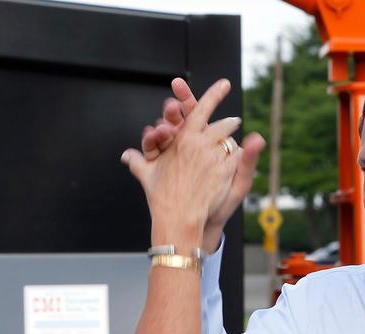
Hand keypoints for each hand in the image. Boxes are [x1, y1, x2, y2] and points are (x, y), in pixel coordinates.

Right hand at [122, 79, 243, 246]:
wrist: (178, 219)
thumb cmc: (161, 198)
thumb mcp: (147, 176)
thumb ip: (139, 161)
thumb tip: (126, 156)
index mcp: (183, 139)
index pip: (201, 110)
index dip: (214, 94)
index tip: (224, 83)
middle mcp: (201, 145)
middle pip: (222, 126)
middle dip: (228, 123)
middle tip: (233, 122)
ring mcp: (216, 158)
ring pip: (231, 141)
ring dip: (234, 139)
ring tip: (235, 141)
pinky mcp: (226, 172)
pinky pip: (236, 159)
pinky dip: (238, 157)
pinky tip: (238, 158)